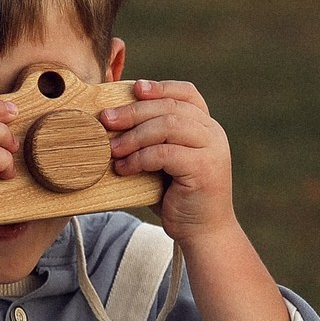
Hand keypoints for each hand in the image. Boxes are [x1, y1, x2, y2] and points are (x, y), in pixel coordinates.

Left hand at [103, 79, 236, 249]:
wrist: (204, 233)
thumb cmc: (178, 198)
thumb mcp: (164, 162)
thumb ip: (152, 140)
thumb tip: (115, 119)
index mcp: (206, 127)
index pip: (187, 93)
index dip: (160, 87)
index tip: (134, 88)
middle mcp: (213, 134)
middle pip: (170, 108)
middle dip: (134, 111)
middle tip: (106, 120)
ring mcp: (212, 150)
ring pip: (168, 126)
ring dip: (134, 136)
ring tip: (112, 149)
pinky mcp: (204, 169)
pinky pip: (165, 153)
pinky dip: (140, 158)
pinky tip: (124, 169)